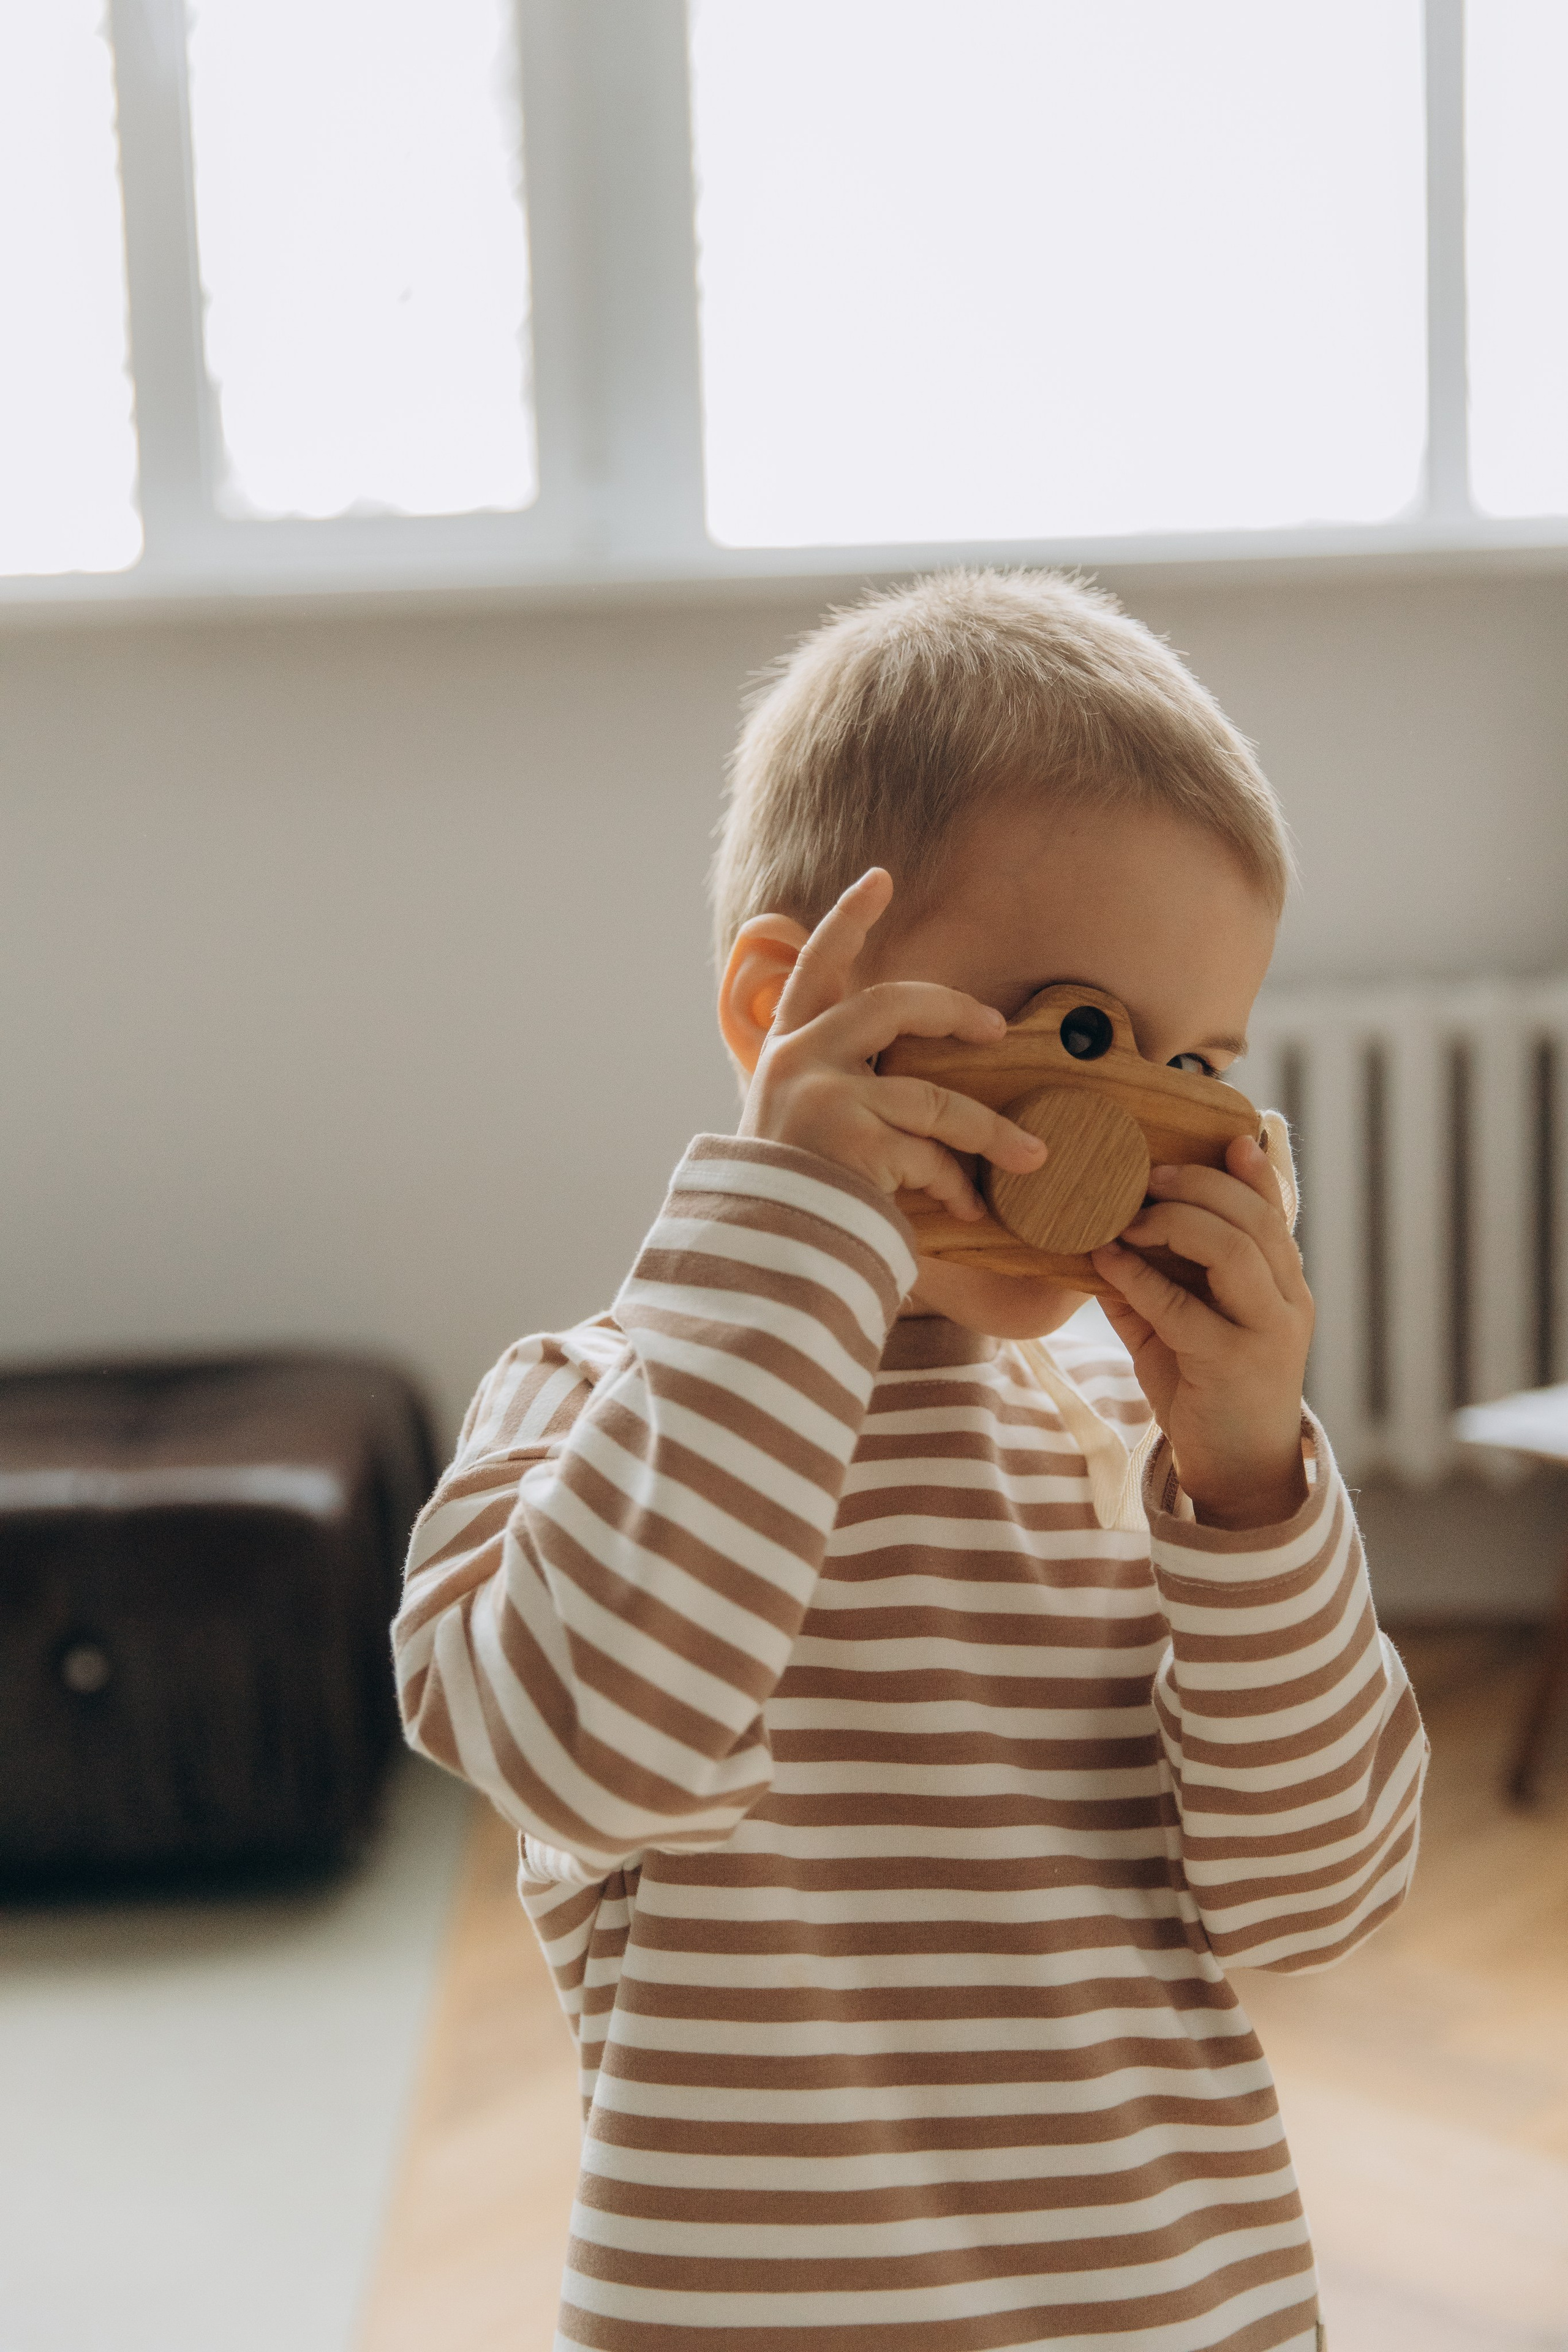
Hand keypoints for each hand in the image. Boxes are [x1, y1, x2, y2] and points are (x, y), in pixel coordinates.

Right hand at [739, 869, 1047, 1219]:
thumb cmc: (791, 1189)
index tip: (881, 877)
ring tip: (1034, 1154)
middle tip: (996, 1029)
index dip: (847, 920)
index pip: (814, 967)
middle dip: (953, 1012)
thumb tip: (910, 1066)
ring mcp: (823, 1097)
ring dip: (991, 1132)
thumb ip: (839, 1082)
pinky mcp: (852, 1142)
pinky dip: (957, 1184)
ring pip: (932, 1099)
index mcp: (785, 1048)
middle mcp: (798, 1061)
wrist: (759, 1253)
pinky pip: (930, 1155)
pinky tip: (970, 1207)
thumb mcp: (798, 1120)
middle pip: (890, 1006)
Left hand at [1090, 1136, 1313, 1529]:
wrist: (1236, 1471)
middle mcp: (1286, 1302)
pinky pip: (1185, 1308)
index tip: (1228, 1136)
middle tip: (1150, 1176)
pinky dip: (1142, 1278)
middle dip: (1201, 1186)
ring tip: (1131, 1215)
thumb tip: (1103, 1236)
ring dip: (1178, 1222)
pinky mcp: (1233, 1364)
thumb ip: (1154, 1282)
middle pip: (1255, 1220)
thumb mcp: (1181, 1328)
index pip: (1276, 1212)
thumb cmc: (1207, 1390)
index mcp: (1282, 1285)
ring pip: (1236, 1251)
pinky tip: (1109, 1262)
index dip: (1255, 1171)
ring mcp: (1266, 1333)